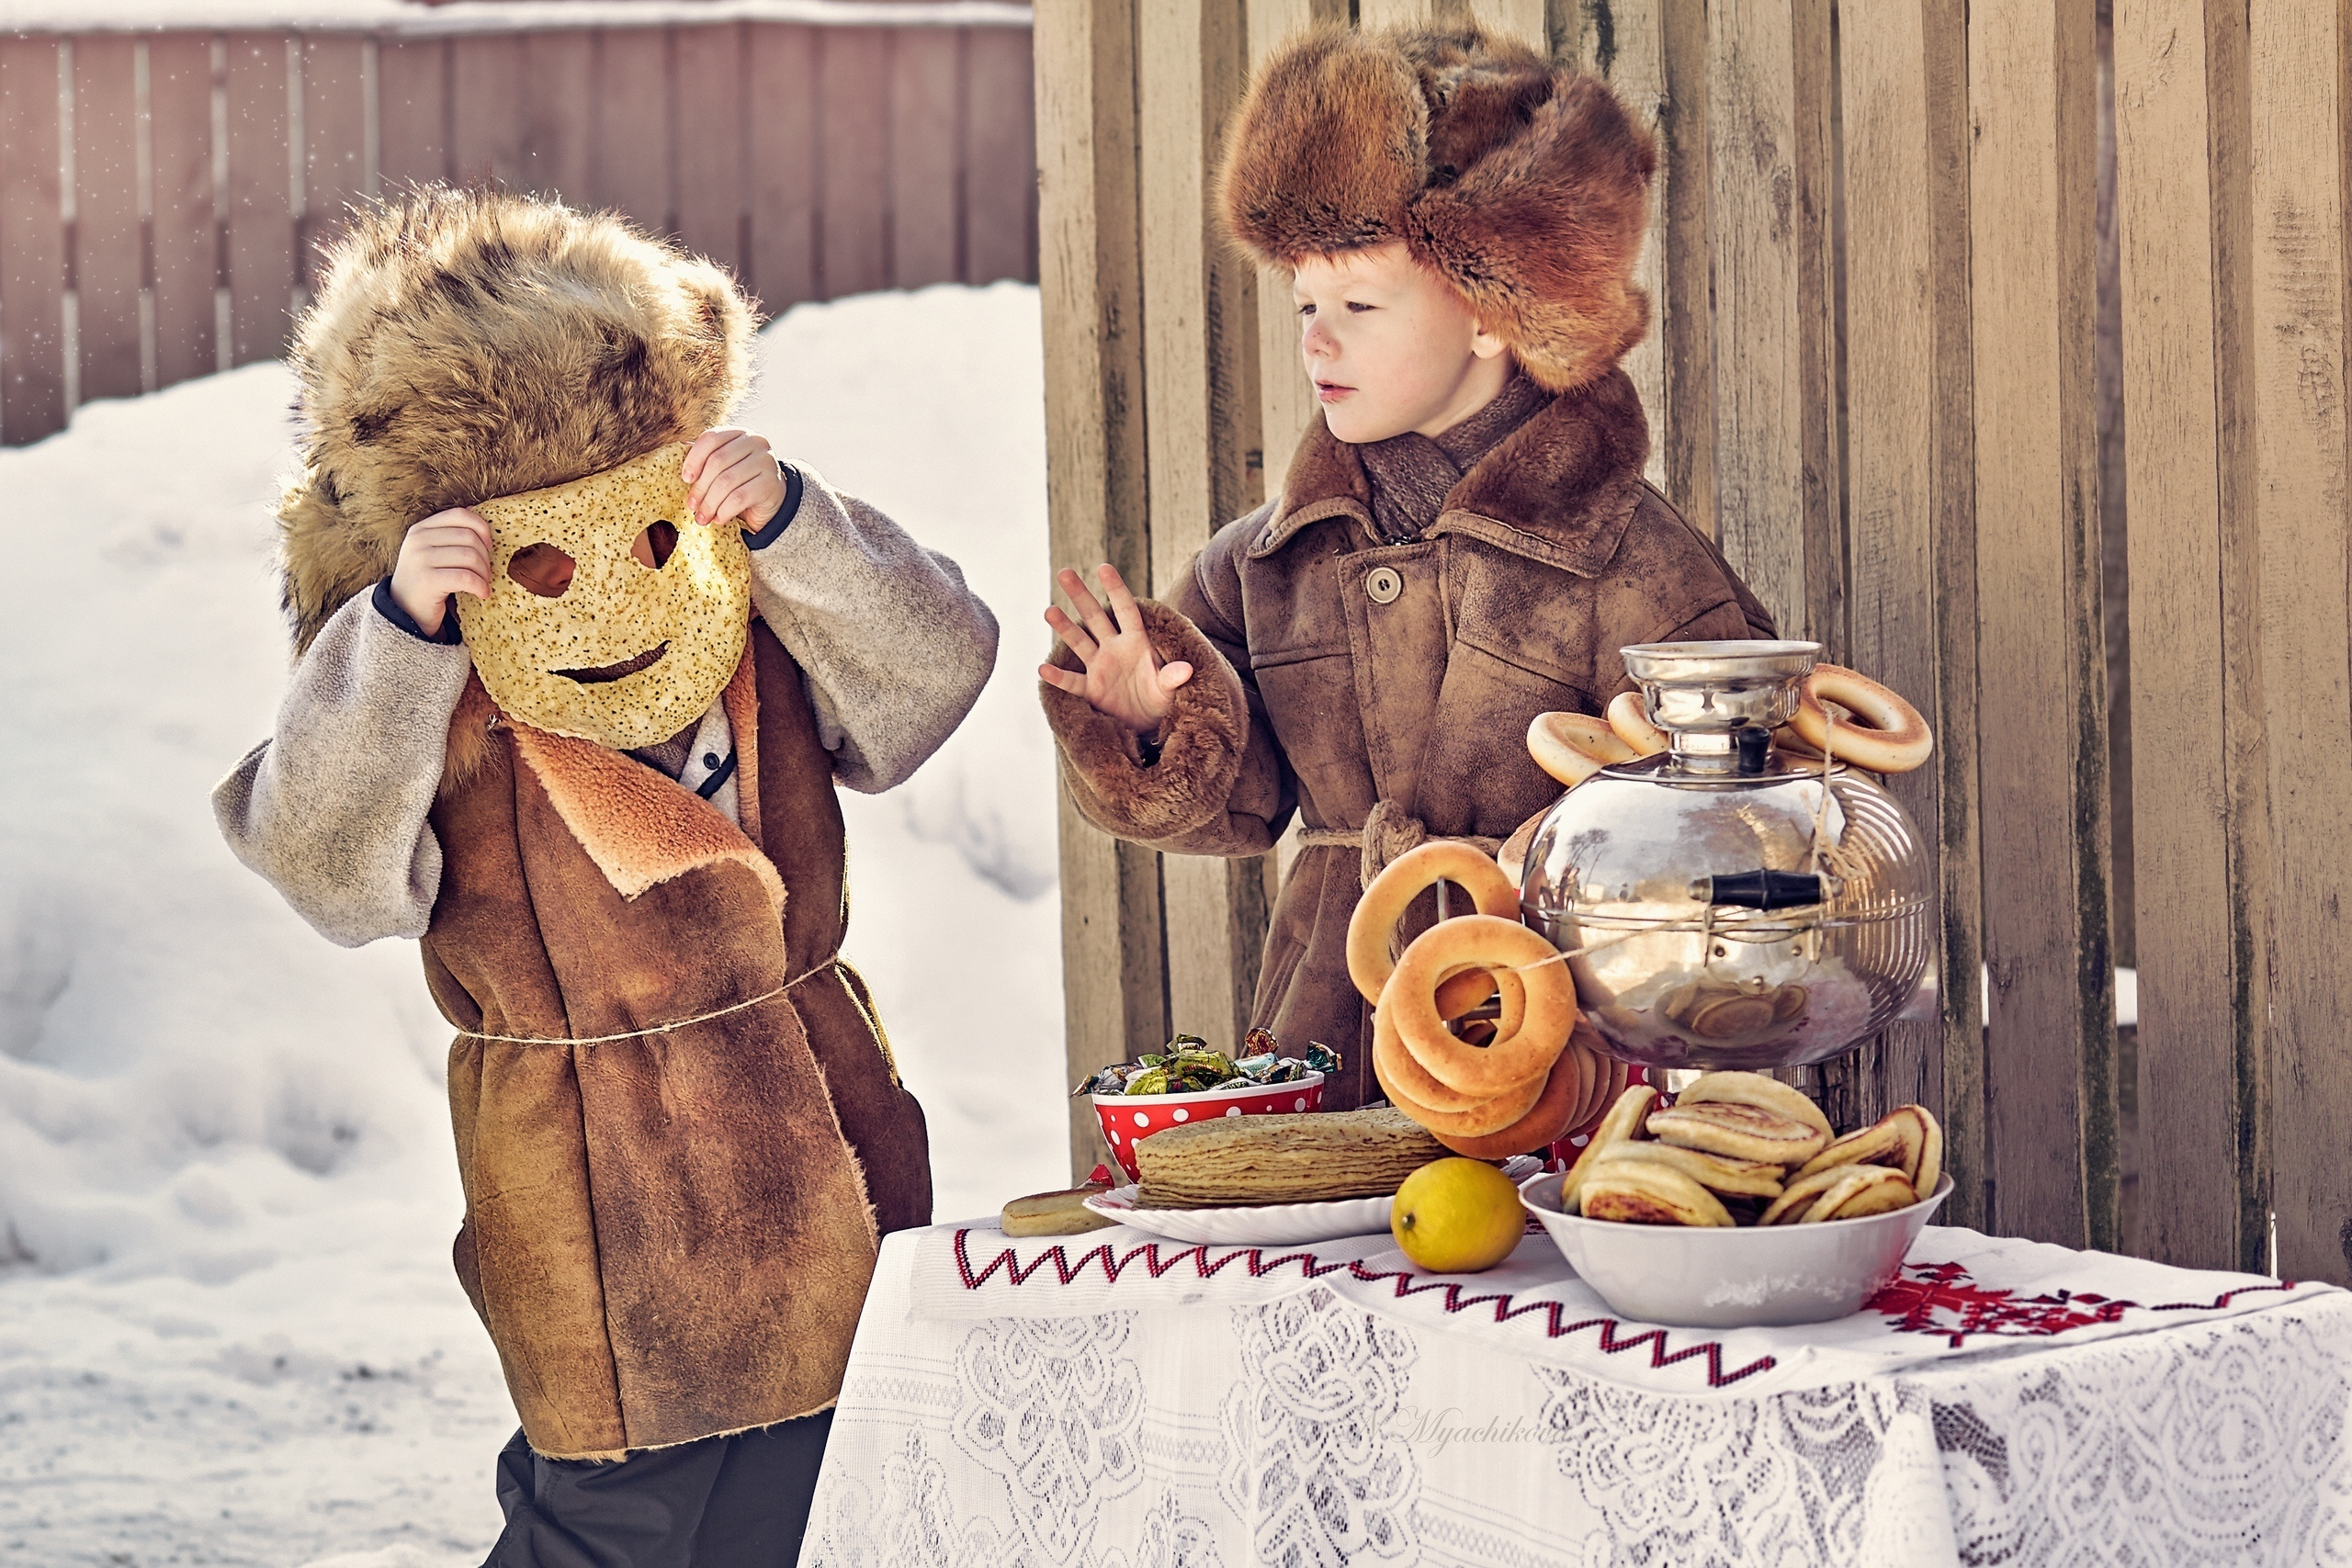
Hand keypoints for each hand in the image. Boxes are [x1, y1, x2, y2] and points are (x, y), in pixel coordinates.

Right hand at [389, 508, 492, 636]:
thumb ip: (450, 532)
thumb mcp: (434, 552)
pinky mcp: (428, 580)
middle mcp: (418, 540)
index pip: (460, 515)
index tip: (489, 546)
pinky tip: (482, 594)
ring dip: (484, 574)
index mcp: (421, 529)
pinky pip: (466, 577)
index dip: (481, 528)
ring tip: (483, 584)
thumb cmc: (427, 581)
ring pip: (470, 557)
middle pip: (469, 537)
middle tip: (486, 574)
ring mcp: (420, 559)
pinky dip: (480, 586)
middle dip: (485, 557)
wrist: (405, 612)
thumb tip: (475, 508)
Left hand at [682, 428, 785, 529]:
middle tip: (692, 505)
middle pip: (717, 461)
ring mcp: (766, 462)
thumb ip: (705, 458)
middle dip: (700, 487)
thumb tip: (680, 449)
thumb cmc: (741, 482)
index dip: (694, 458)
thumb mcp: (722, 468)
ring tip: (702, 517)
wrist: (771, 501)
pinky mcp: (771, 484)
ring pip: (727, 481)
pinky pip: (739, 498)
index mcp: (740, 433)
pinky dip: (725, 510)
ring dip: (710, 503)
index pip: (711, 438)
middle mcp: (756, 442)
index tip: (686, 478)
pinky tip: (719, 518)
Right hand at [1039, 564, 1191, 734]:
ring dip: (1064, 628)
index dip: (1115, 589)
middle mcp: (1114, 649)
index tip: (1103, 567)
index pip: (1125, 610)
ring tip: (1049, 611)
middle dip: (1081, 596)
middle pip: (1095, 618)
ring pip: (1079, 642)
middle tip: (1064, 572)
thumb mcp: (1169, 688)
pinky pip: (1072, 682)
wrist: (1148, 722)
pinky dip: (1058, 678)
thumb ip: (1172, 677)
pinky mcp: (1090, 689)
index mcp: (1136, 642)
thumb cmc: (1160, 698)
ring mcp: (1100, 667)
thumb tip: (1186, 669)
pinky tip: (1043, 669)